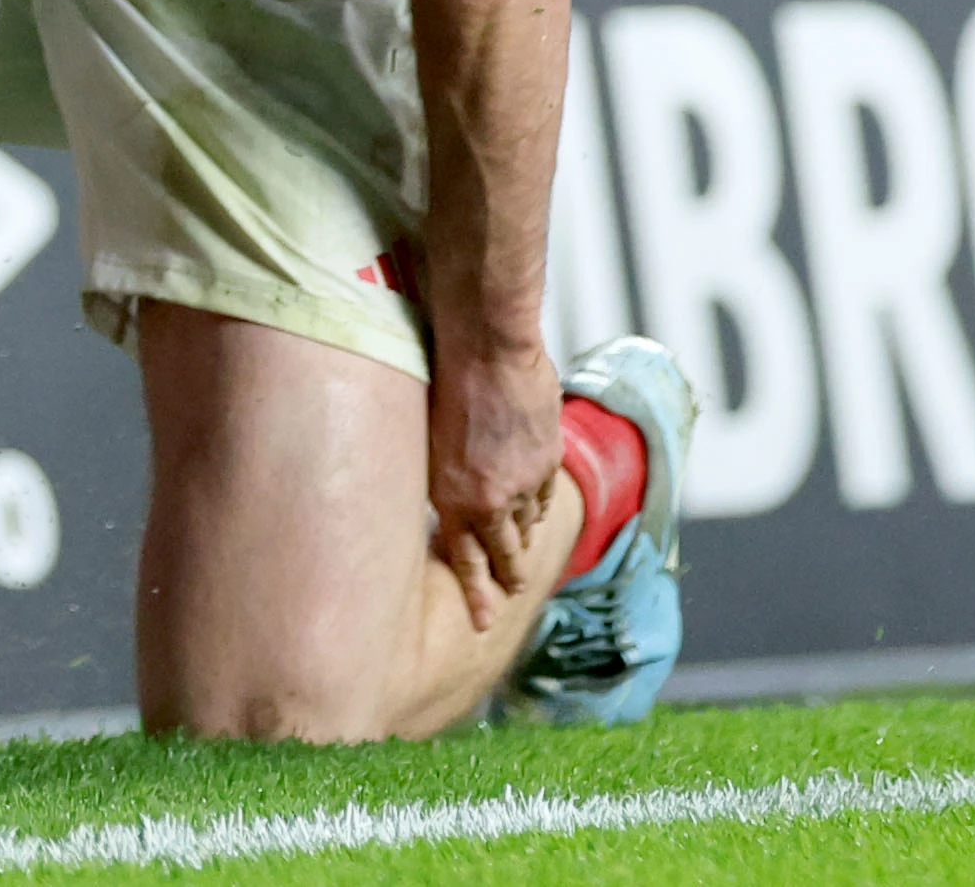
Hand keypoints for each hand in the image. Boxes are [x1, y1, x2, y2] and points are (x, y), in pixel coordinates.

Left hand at [429, 337, 563, 631]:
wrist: (489, 351)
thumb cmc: (442, 387)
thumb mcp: (427, 445)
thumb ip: (442, 484)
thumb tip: (451, 509)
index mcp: (453, 499)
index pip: (467, 561)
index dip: (477, 594)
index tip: (485, 622)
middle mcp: (492, 500)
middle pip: (506, 554)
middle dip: (509, 578)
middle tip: (513, 593)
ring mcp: (525, 482)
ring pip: (529, 525)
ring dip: (522, 536)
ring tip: (520, 550)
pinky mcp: (548, 460)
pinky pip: (546, 496)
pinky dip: (539, 503)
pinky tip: (534, 505)